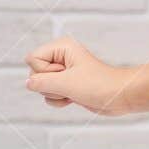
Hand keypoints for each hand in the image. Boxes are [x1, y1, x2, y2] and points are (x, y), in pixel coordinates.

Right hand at [24, 36, 138, 115]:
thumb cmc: (99, 85)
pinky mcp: (68, 86)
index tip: (64, 73)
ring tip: (74, 91)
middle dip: (49, 85)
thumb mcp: (64, 83)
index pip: (32, 59)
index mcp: (62, 47)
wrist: (121, 96)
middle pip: (34, 73)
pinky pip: (50, 95)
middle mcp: (61, 58)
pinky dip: (59, 100)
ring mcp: (64, 73)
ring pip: (41, 86)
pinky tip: (73, 99)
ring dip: (55, 94)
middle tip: (71, 83)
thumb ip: (40, 82)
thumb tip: (28, 83)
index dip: (44, 71)